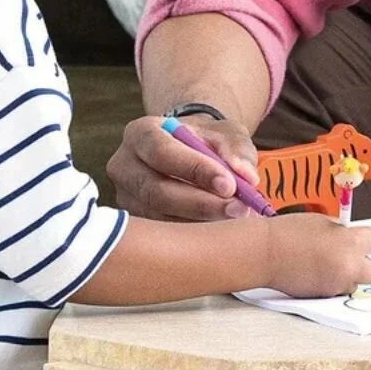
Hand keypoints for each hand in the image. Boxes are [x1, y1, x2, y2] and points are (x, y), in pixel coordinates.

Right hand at [108, 112, 261, 220]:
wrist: (189, 155)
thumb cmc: (205, 142)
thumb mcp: (225, 134)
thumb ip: (236, 149)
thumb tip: (245, 176)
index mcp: (140, 134)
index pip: (161, 151)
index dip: (194, 169)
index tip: (229, 185)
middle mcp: (124, 166)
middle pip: (155, 191)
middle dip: (200, 204)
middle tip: (238, 210)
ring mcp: (125, 197)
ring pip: (159, 217)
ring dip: (200, 222)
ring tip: (235, 220)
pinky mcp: (135, 221)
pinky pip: (161, 234)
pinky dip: (192, 236)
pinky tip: (218, 232)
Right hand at [263, 215, 370, 296]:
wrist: (265, 253)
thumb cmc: (287, 233)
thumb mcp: (322, 221)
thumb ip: (341, 231)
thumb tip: (350, 237)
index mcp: (351, 242)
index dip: (368, 240)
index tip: (362, 241)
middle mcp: (349, 265)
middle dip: (364, 264)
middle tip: (348, 257)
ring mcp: (338, 283)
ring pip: (355, 283)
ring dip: (347, 275)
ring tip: (326, 265)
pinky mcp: (325, 296)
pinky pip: (338, 290)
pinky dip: (332, 283)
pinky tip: (316, 273)